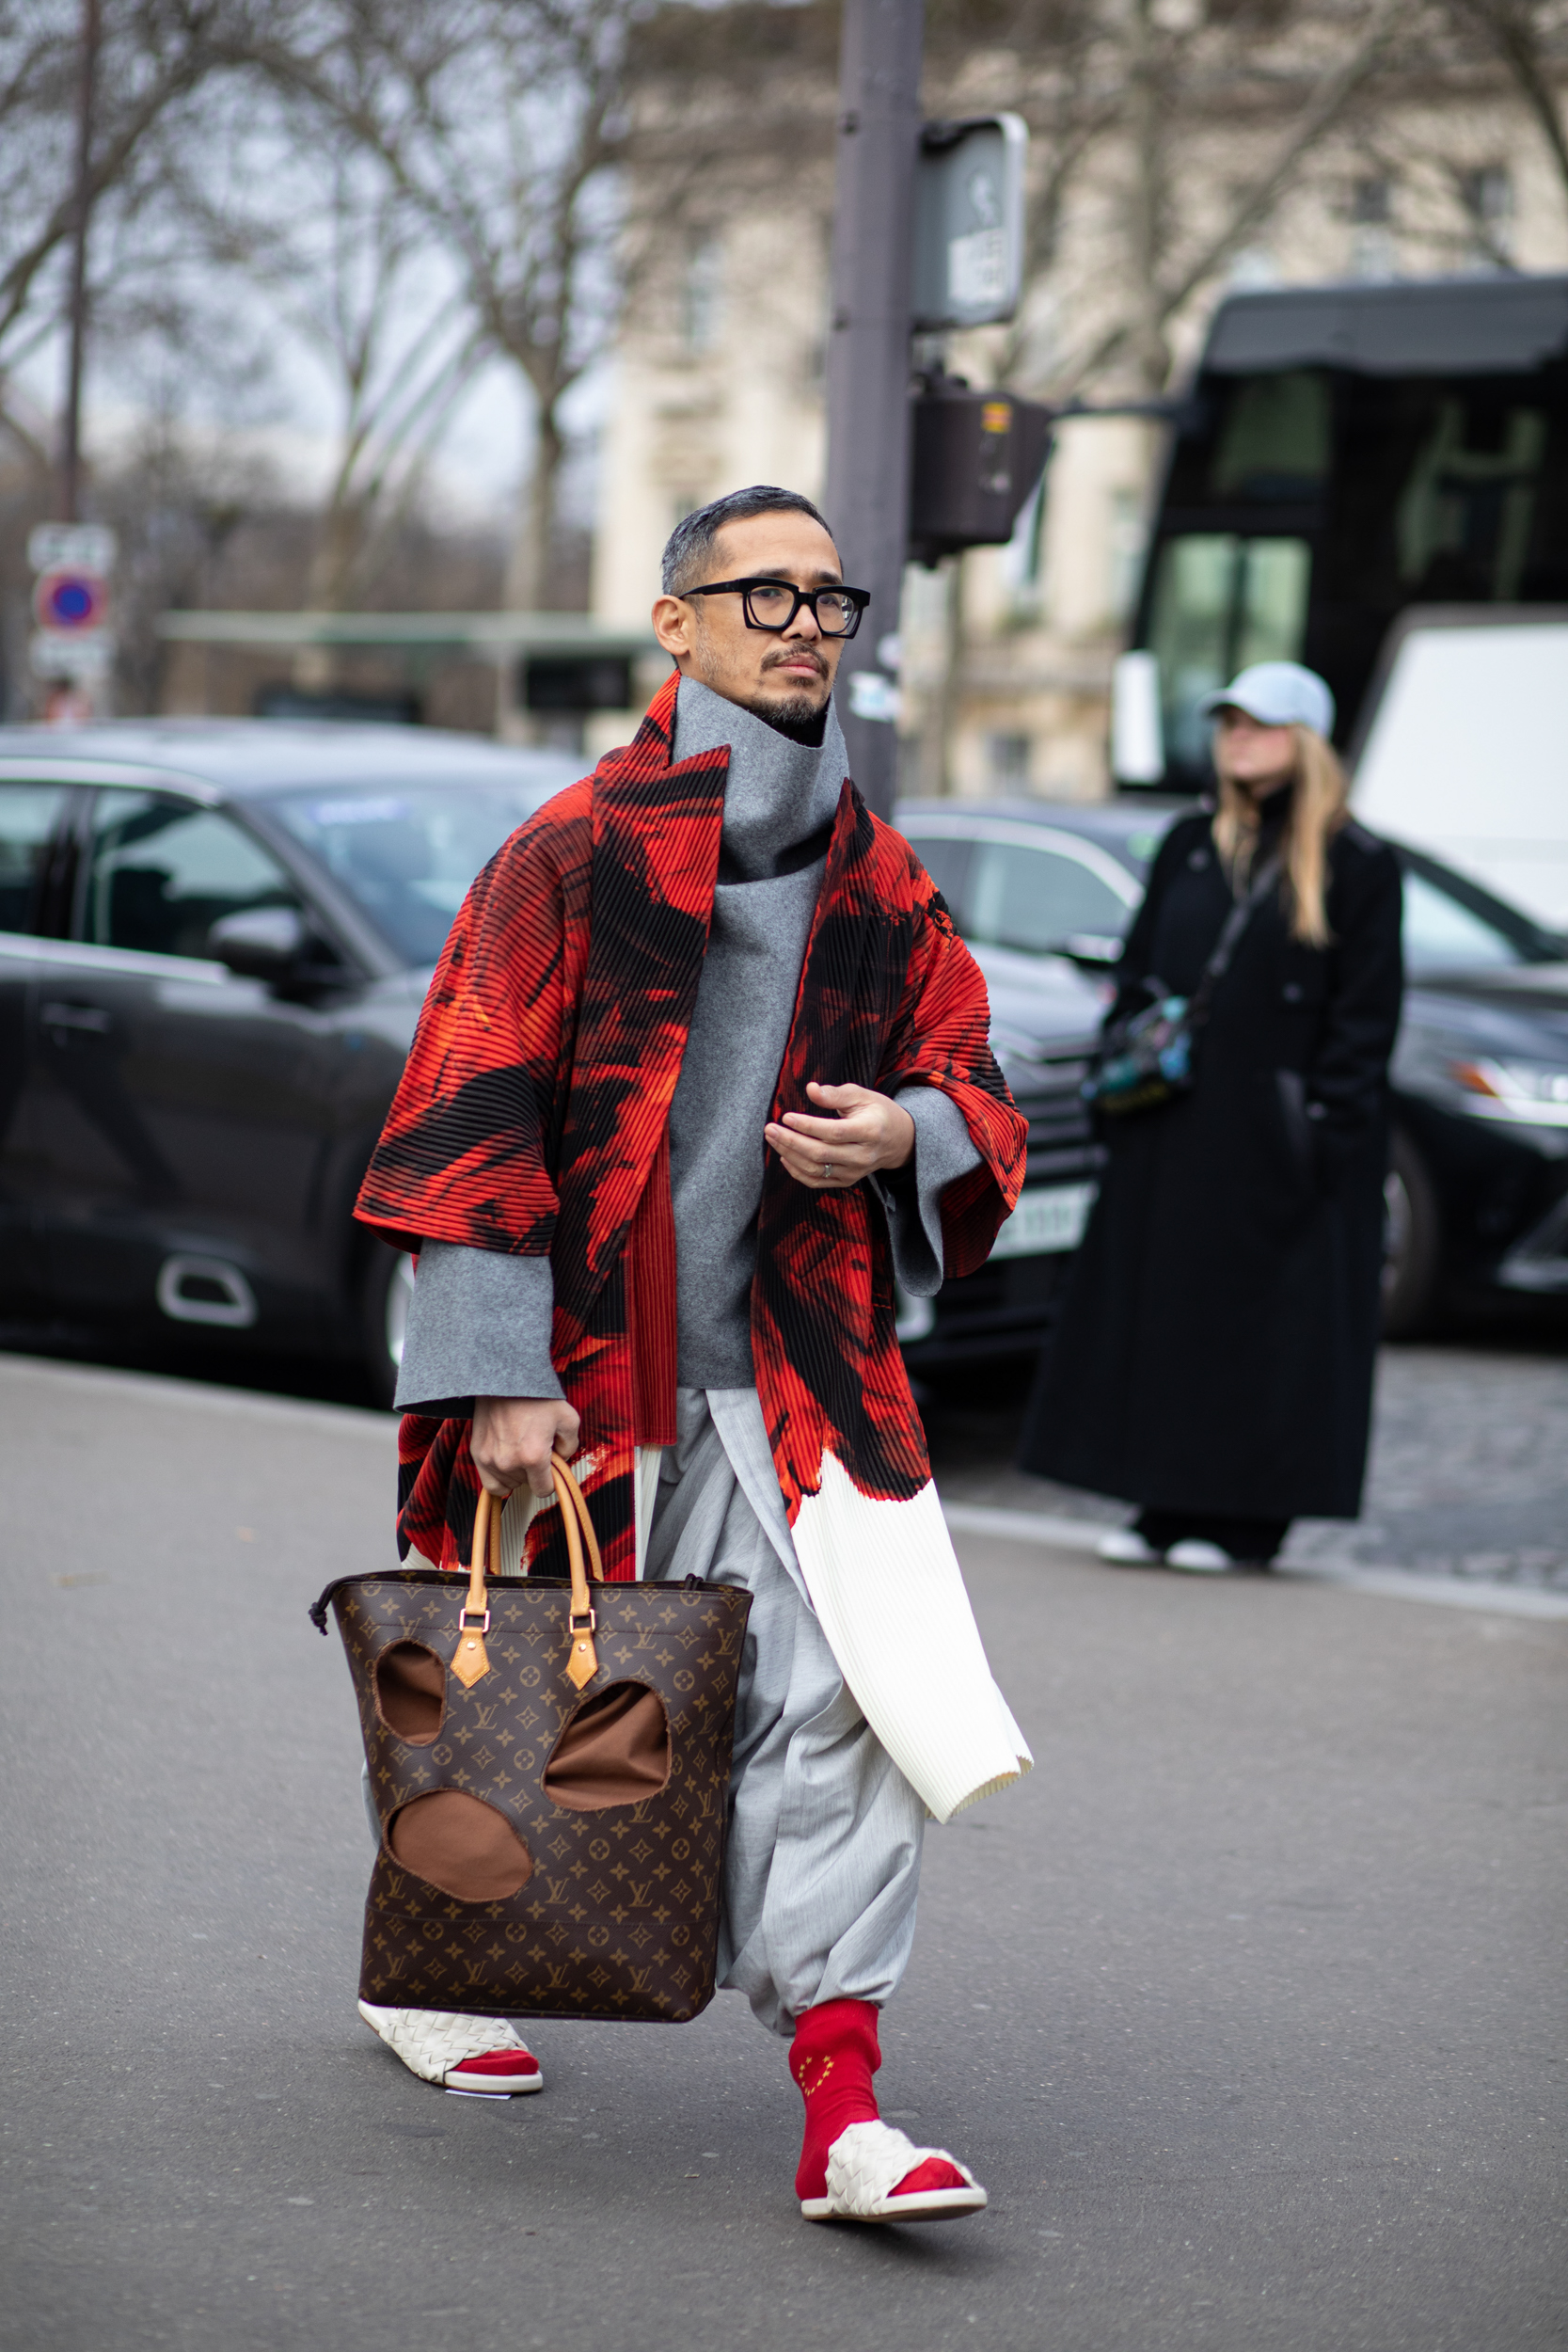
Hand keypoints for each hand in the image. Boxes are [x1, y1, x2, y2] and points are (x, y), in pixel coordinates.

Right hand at [471, 1396, 579, 1499]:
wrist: (505, 1380)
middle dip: (533, 1472)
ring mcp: (490, 1460)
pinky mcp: (477, 1454)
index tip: (550, 1469)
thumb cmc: (536, 1397)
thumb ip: (571, 1446)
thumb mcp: (568, 1418)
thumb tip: (562, 1459)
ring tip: (520, 1450)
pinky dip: (499, 1478)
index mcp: (533, 1456)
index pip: (543, 1490)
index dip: (550, 1481)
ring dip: (516, 1474)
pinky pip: (489, 1483)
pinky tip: (507, 1464)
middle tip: (535, 1449)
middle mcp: (509, 1462)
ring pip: (508, 1484)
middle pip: (526, 1484)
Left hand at [764, 1081, 915, 1191]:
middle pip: (820, 1153)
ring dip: (789, 1155)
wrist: (899, 1140)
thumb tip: (810, 1089)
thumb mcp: (862, 1095)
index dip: (807, 1126)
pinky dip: (797, 1172)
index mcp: (869, 1131)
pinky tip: (785, 1157)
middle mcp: (863, 1156)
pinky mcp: (847, 1180)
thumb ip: (835, 1094)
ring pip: (815, 1170)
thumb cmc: (878, 1112)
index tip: (786, 1116)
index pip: (833, 1132)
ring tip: (773, 1139)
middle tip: (770, 1128)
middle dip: (791, 1141)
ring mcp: (854, 1172)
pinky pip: (817, 1182)